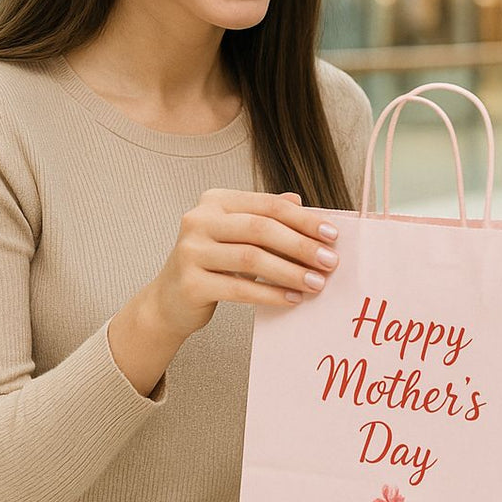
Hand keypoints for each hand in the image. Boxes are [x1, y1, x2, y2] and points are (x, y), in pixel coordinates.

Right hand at [143, 189, 340, 341]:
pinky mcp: (190, 283)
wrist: (169, 300)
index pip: (267, 205)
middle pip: (261, 229)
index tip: (332, 235)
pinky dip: (270, 294)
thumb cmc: (211, 263)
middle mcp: (199, 220)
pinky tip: (292, 299)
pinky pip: (239, 288)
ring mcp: (190, 251)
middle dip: (301, 246)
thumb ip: (264, 216)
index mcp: (214, 201)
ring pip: (251, 259)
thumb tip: (300, 201)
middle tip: (330, 262)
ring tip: (316, 283)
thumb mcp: (236, 234)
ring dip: (290, 272)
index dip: (303, 219)